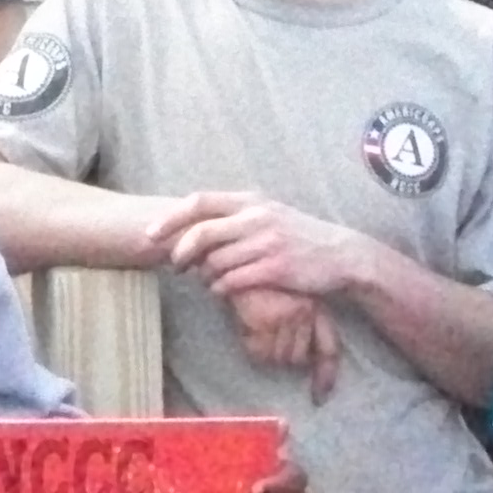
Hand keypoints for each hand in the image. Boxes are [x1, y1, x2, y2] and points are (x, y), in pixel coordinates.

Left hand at [158, 190, 376, 304]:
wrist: (341, 255)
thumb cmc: (298, 236)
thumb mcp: (268, 213)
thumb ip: (235, 215)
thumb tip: (192, 225)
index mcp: (250, 201)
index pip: (199, 202)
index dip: (170, 219)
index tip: (151, 235)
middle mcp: (256, 217)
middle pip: (201, 234)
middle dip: (180, 253)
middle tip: (175, 266)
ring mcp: (266, 243)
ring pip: (214, 262)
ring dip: (204, 275)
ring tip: (208, 280)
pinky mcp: (276, 268)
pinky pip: (233, 281)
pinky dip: (221, 289)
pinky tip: (223, 291)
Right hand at [227, 285, 343, 397]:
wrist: (234, 255)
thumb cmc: (256, 280)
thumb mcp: (284, 299)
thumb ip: (300, 329)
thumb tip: (314, 381)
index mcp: (313, 306)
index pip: (328, 349)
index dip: (325, 376)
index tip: (319, 397)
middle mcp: (305, 312)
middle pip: (296, 359)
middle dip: (277, 352)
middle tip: (262, 332)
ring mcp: (287, 316)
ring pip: (276, 358)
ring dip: (261, 349)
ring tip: (252, 324)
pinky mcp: (265, 319)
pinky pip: (257, 351)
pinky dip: (247, 343)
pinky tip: (242, 322)